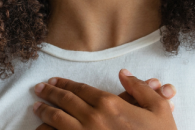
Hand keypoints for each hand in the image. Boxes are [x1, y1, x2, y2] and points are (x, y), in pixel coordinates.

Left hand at [33, 69, 177, 129]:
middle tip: (39, 89)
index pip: (80, 89)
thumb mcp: (158, 109)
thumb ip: (140, 88)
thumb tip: (124, 73)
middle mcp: (93, 118)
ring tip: (36, 107)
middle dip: (49, 93)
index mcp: (109, 104)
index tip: (54, 80)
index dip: (65, 83)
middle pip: (64, 102)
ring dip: (44, 112)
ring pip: (56, 121)